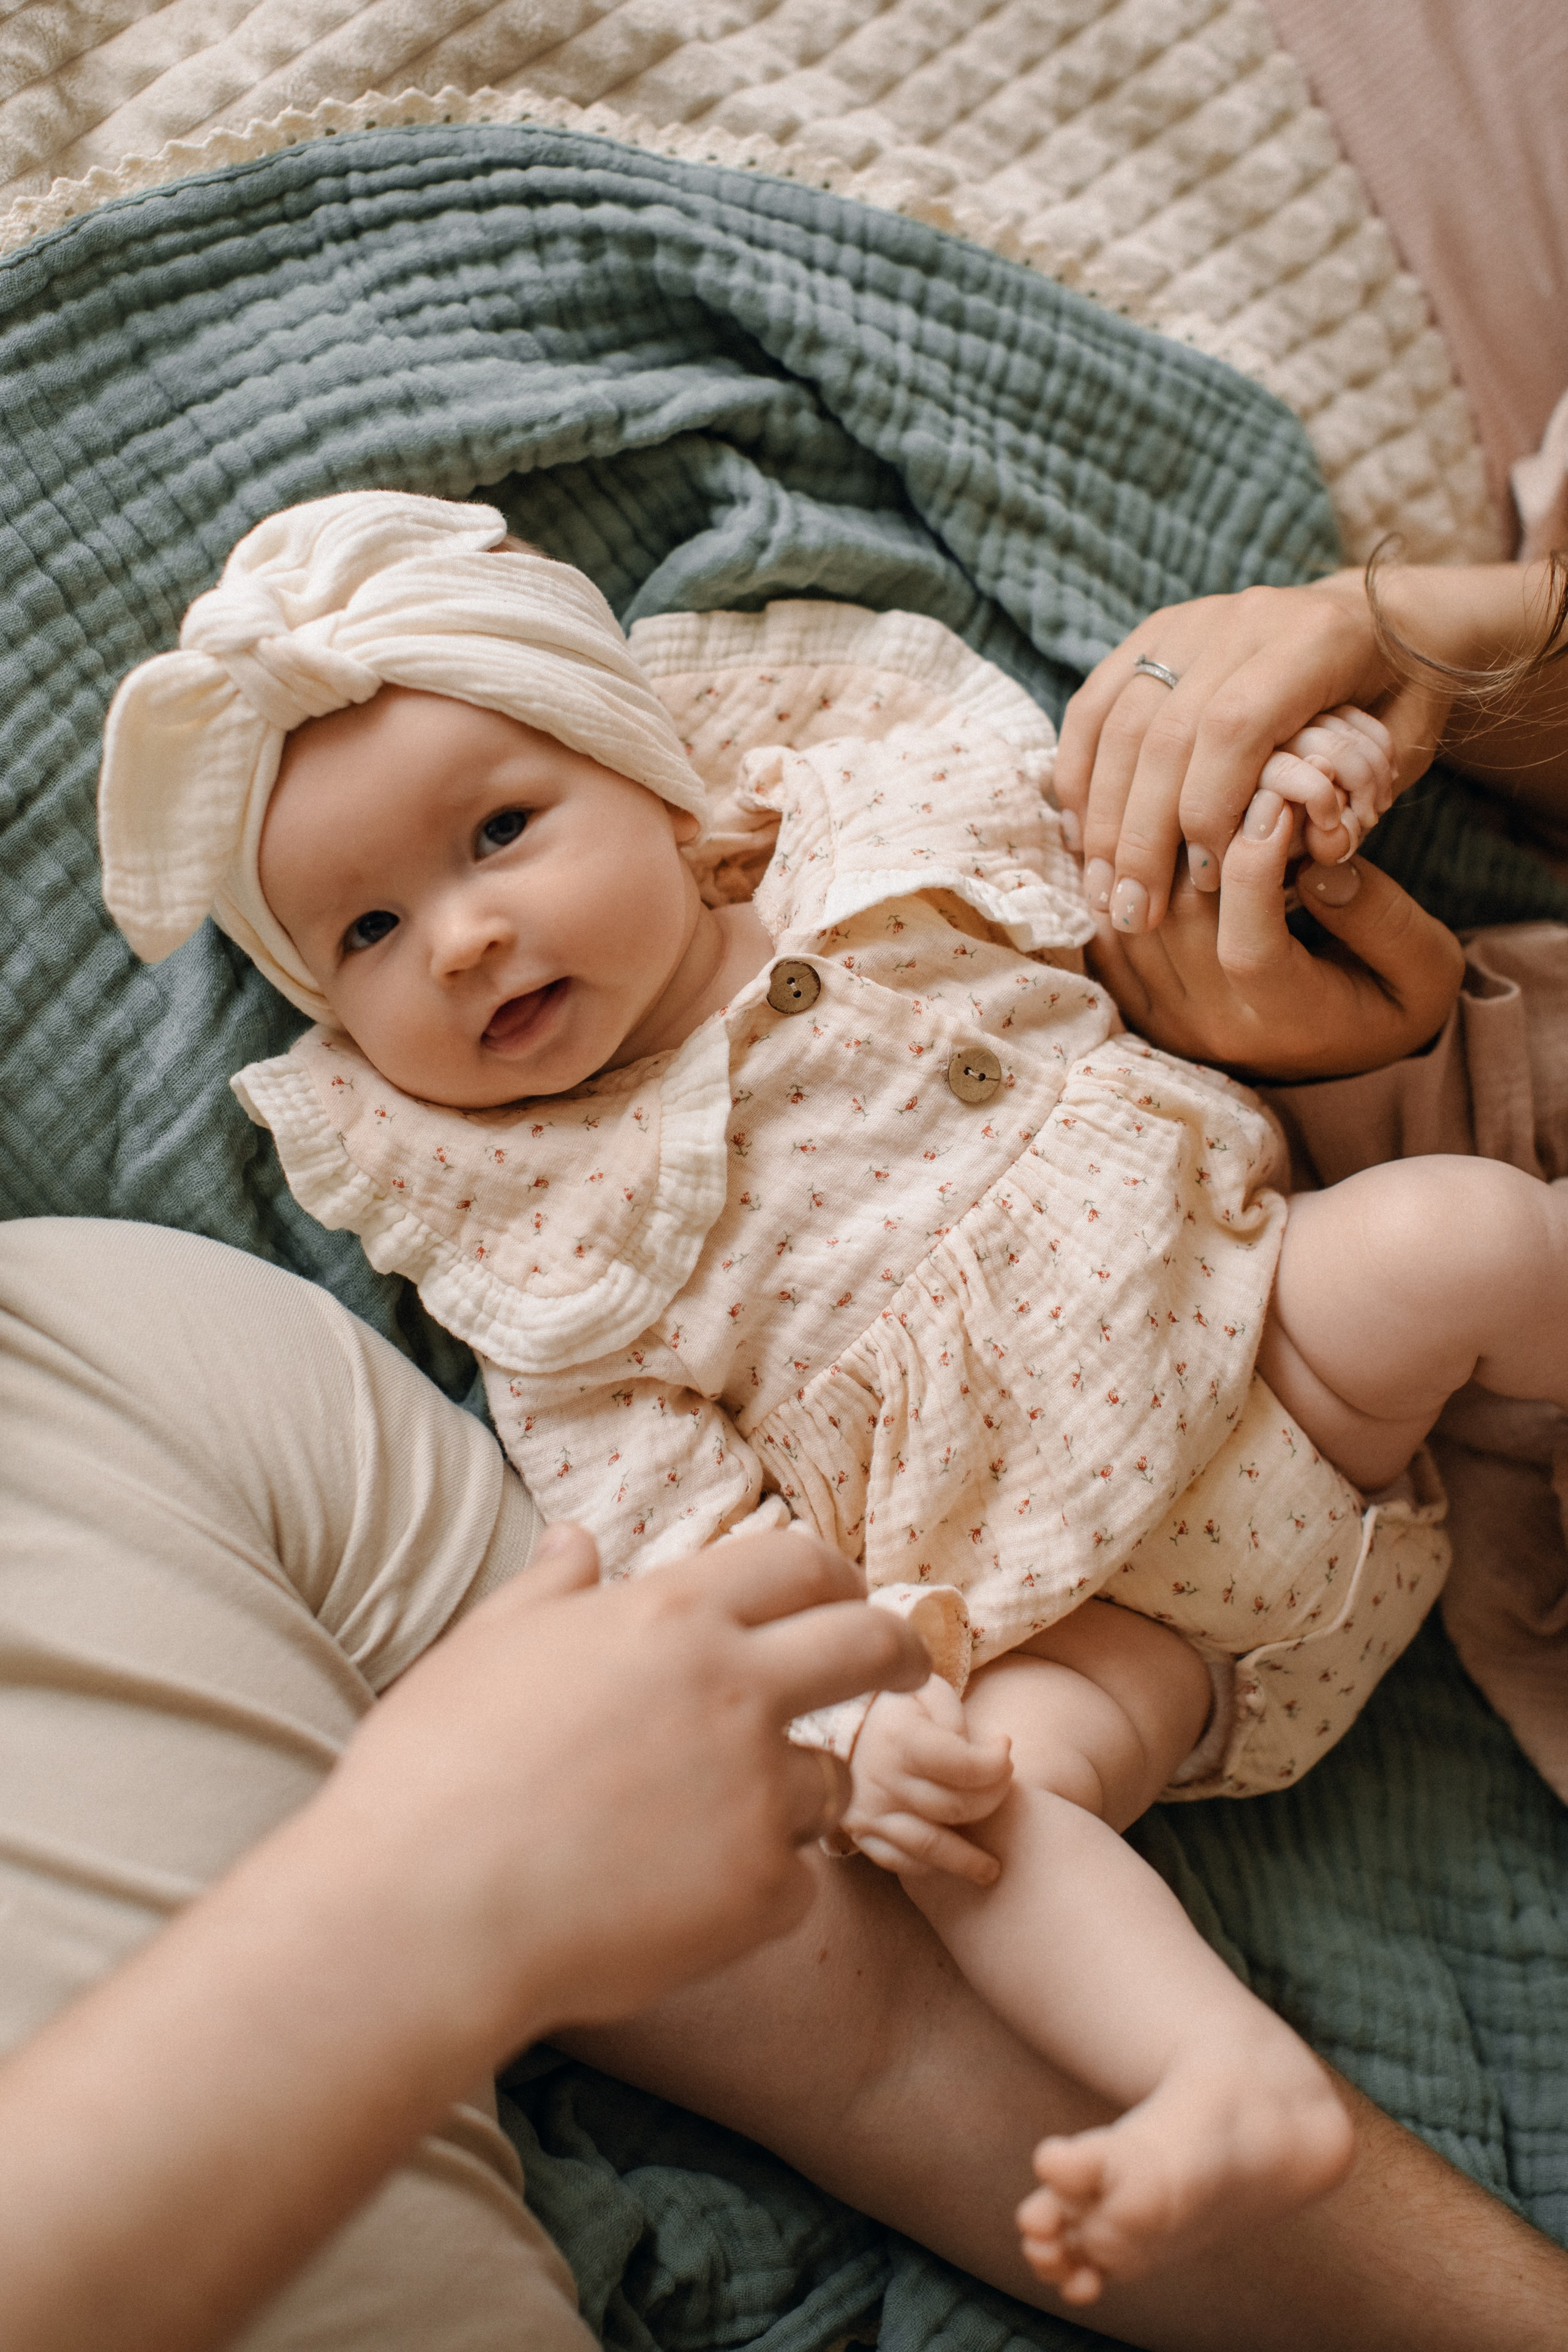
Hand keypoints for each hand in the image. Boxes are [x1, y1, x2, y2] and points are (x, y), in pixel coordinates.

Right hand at [334, 1521, 932, 2041]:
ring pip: (829, 1781)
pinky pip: (794, 1883)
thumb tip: (575, 1541)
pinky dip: (755, 1891)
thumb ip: (549, 1593)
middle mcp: (736, 1689)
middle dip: (898, 1653)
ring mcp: (757, 1792)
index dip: (834, 1576)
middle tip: (904, 1670)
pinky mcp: (761, 1892)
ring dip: (793, 1795)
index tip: (848, 1596)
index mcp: (671, 1617)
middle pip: (866, 1646)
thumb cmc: (431, 1775)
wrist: (421, 1915)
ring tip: (708, 1826)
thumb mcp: (484, 1651)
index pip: (800, 1564)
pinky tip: (679, 1904)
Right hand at [839, 1674, 1012, 1884]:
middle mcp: (884, 1779)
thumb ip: (955, 1718)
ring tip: (992, 1870)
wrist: (834, 1722)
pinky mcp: (860, 1832)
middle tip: (1003, 1785)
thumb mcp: (924, 1690)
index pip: (965, 1766)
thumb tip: (982, 1754)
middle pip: (956, 1807)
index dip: (996, 1762)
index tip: (1004, 1748)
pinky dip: (929, 1866)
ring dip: (968, 1862)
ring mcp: (870, 1811)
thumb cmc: (894, 1707)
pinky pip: (900, 1861)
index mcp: (902, 1739)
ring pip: (930, 1846)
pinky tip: (948, 1862)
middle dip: (993, 1798)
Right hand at [1055, 577, 1450, 931]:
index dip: (1207, 809)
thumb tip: (1268, 865)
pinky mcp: (1151, 636)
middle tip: (1134, 913)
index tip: (1203, 883)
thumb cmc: (1399, 701)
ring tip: (1102, 892)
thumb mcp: (1403, 750)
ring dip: (1099, 818)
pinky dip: (1078, 776)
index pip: (1234, 725)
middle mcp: (1242, 617)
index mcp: (1315, 638)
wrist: (1384, 622)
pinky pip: (1093, 708)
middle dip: (1140, 834)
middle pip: (1163, 731)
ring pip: (1117, 722)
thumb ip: (1347, 801)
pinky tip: (1081, 838)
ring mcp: (1189, 621)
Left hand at [1087, 788, 1465, 1079]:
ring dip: (1160, 849)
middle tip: (1231, 773)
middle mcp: (1213, 1027)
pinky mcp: (1138, 1003)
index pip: (1248, 947)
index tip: (1279, 799)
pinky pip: (1109, 935)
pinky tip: (1154, 829)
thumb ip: (1383, 921)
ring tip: (1194, 793)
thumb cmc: (1394, 1003)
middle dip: (1203, 836)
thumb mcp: (1426, 967)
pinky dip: (1127, 876)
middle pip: (1180, 922)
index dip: (1256, 865)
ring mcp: (1166, 1019)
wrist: (1344, 1062)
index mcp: (1287, 1022)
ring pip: (1133, 922)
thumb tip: (1319, 868)